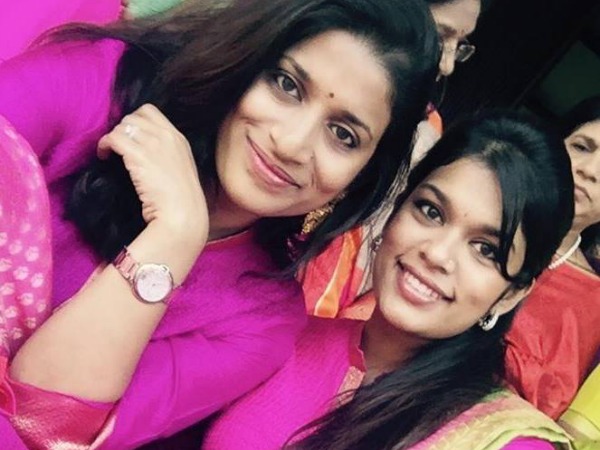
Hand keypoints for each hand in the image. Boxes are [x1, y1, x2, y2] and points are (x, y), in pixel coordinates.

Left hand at [98, 104, 207, 246]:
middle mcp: (167, 136)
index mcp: (179, 138)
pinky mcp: (139, 155)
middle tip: (118, 147)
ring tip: (110, 153)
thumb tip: (145, 152)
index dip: (135, 120)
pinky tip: (104, 156)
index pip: (150, 112)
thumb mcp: (181, 169)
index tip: (130, 136)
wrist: (183, 214)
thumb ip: (167, 155)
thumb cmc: (182, 201)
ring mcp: (154, 144)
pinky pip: (113, 138)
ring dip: (113, 137)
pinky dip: (104, 145)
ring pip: (122, 126)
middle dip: (122, 129)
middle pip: (133, 117)